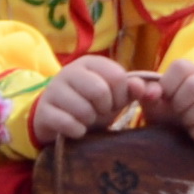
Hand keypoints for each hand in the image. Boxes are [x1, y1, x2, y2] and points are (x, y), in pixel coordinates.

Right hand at [28, 54, 145, 147]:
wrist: (59, 120)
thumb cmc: (93, 104)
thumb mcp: (116, 96)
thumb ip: (136, 90)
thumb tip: (150, 90)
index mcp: (91, 62)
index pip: (117, 76)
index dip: (121, 95)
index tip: (115, 102)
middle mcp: (70, 71)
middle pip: (100, 91)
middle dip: (105, 108)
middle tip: (100, 112)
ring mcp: (54, 90)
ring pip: (83, 110)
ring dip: (90, 121)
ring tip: (87, 119)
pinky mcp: (44, 111)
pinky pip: (67, 123)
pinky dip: (78, 131)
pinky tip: (77, 129)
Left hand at [151, 60, 193, 163]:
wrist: (183, 146)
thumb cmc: (168, 118)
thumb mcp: (152, 104)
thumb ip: (143, 92)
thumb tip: (140, 87)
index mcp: (193, 72)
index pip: (181, 66)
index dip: (168, 85)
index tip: (166, 99)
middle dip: (179, 104)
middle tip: (178, 114)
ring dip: (189, 119)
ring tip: (187, 124)